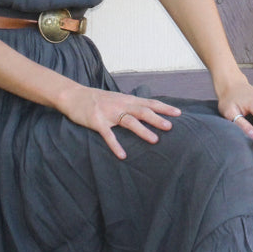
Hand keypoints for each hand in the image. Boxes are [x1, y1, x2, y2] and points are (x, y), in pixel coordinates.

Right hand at [57, 85, 180, 159]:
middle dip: (157, 118)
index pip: (149, 102)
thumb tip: (148, 111)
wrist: (73, 95)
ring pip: (129, 121)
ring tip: (155, 140)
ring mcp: (109, 113)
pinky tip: (123, 155)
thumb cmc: (97, 99)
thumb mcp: (116, 98)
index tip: (178, 113)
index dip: (164, 108)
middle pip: (142, 111)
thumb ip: (131, 104)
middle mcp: (120, 104)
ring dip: (143, 130)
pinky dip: (116, 145)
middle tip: (170, 127)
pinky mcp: (97, 122)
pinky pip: (108, 135)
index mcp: (126, 99)